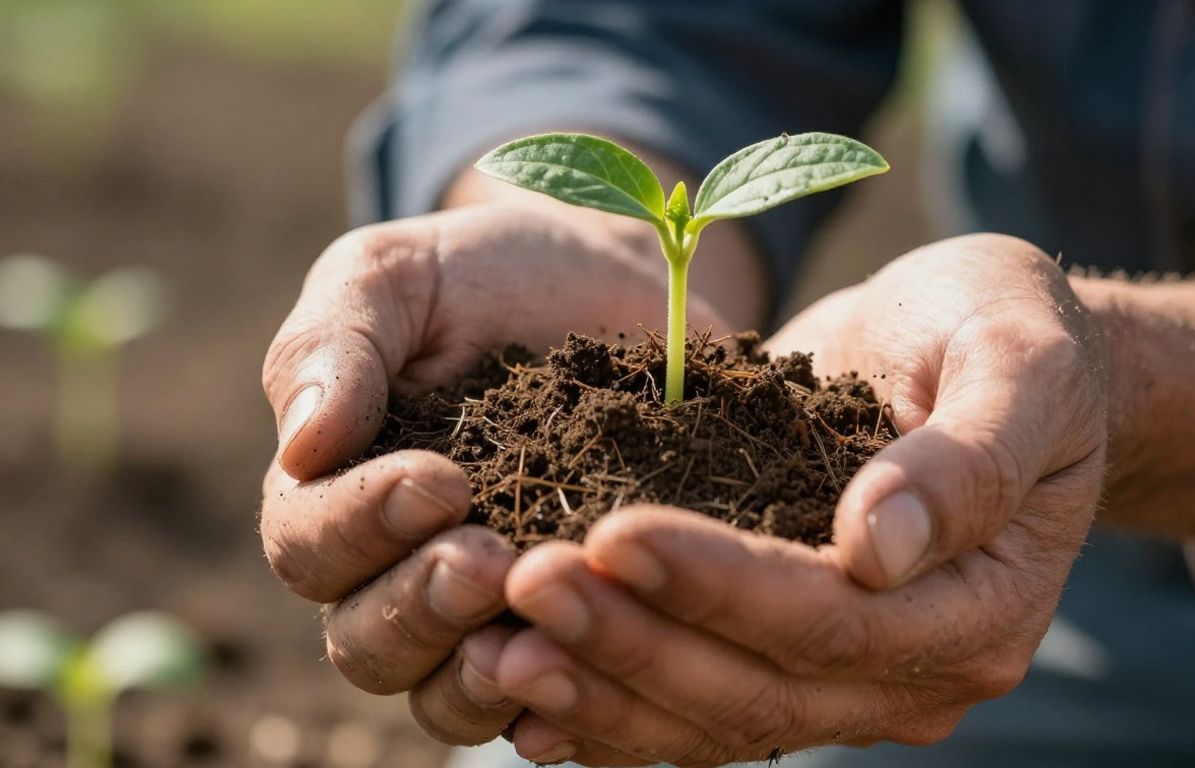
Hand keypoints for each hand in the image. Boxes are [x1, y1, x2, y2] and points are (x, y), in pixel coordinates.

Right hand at [258, 202, 738, 746]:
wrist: (611, 281)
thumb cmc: (486, 273)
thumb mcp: (398, 275)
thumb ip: (335, 342)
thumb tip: (302, 444)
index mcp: (337, 490)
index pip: (309, 543)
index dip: (361, 527)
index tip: (440, 480)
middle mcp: (399, 568)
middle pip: (366, 643)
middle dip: (422, 609)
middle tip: (491, 561)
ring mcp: (489, 610)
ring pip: (445, 696)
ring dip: (481, 677)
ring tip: (541, 626)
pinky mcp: (575, 622)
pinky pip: (549, 699)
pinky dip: (562, 705)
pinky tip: (596, 678)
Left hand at [475, 234, 1109, 764]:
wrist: (993, 352)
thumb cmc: (1012, 333)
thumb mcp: (1019, 363)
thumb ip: (968, 458)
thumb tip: (876, 548)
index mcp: (976, 608)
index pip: (832, 621)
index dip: (718, 586)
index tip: (610, 530)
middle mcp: (912, 668)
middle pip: (757, 689)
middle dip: (633, 642)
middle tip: (519, 584)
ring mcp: (851, 675)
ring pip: (714, 716)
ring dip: (603, 686)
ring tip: (495, 642)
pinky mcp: (791, 651)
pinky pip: (695, 702)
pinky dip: (611, 699)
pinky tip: (524, 678)